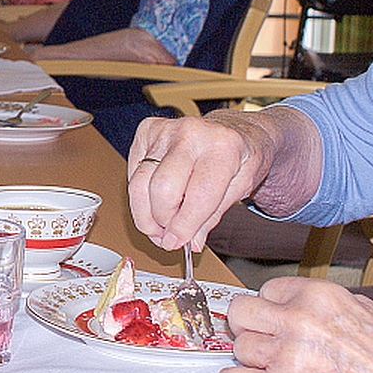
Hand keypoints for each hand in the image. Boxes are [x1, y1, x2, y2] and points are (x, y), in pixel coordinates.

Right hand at [125, 112, 277, 250]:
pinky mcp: (147, 131)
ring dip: (144, 214)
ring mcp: (166, 130)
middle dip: (162, 221)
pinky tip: (155, 200)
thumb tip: (190, 241)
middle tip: (168, 236)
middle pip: (162, 189)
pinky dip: (140, 195)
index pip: (197, 196)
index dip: (184, 226)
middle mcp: (192, 133)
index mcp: (223, 147)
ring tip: (157, 227)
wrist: (232, 130)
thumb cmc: (238, 157)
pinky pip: (132, 172)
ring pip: (139, 183)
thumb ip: (213, 216)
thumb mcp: (240, 189)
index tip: (177, 242)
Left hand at [218, 277, 372, 372]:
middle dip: (248, 326)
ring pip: (239, 348)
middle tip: (261, 338)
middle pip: (241, 312)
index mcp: (319, 295)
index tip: (274, 320)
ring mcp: (289, 354)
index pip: (266, 290)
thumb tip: (296, 303)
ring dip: (251, 359)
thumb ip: (325, 304)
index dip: (270, 308)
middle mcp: (299, 320)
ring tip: (274, 367)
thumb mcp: (366, 309)